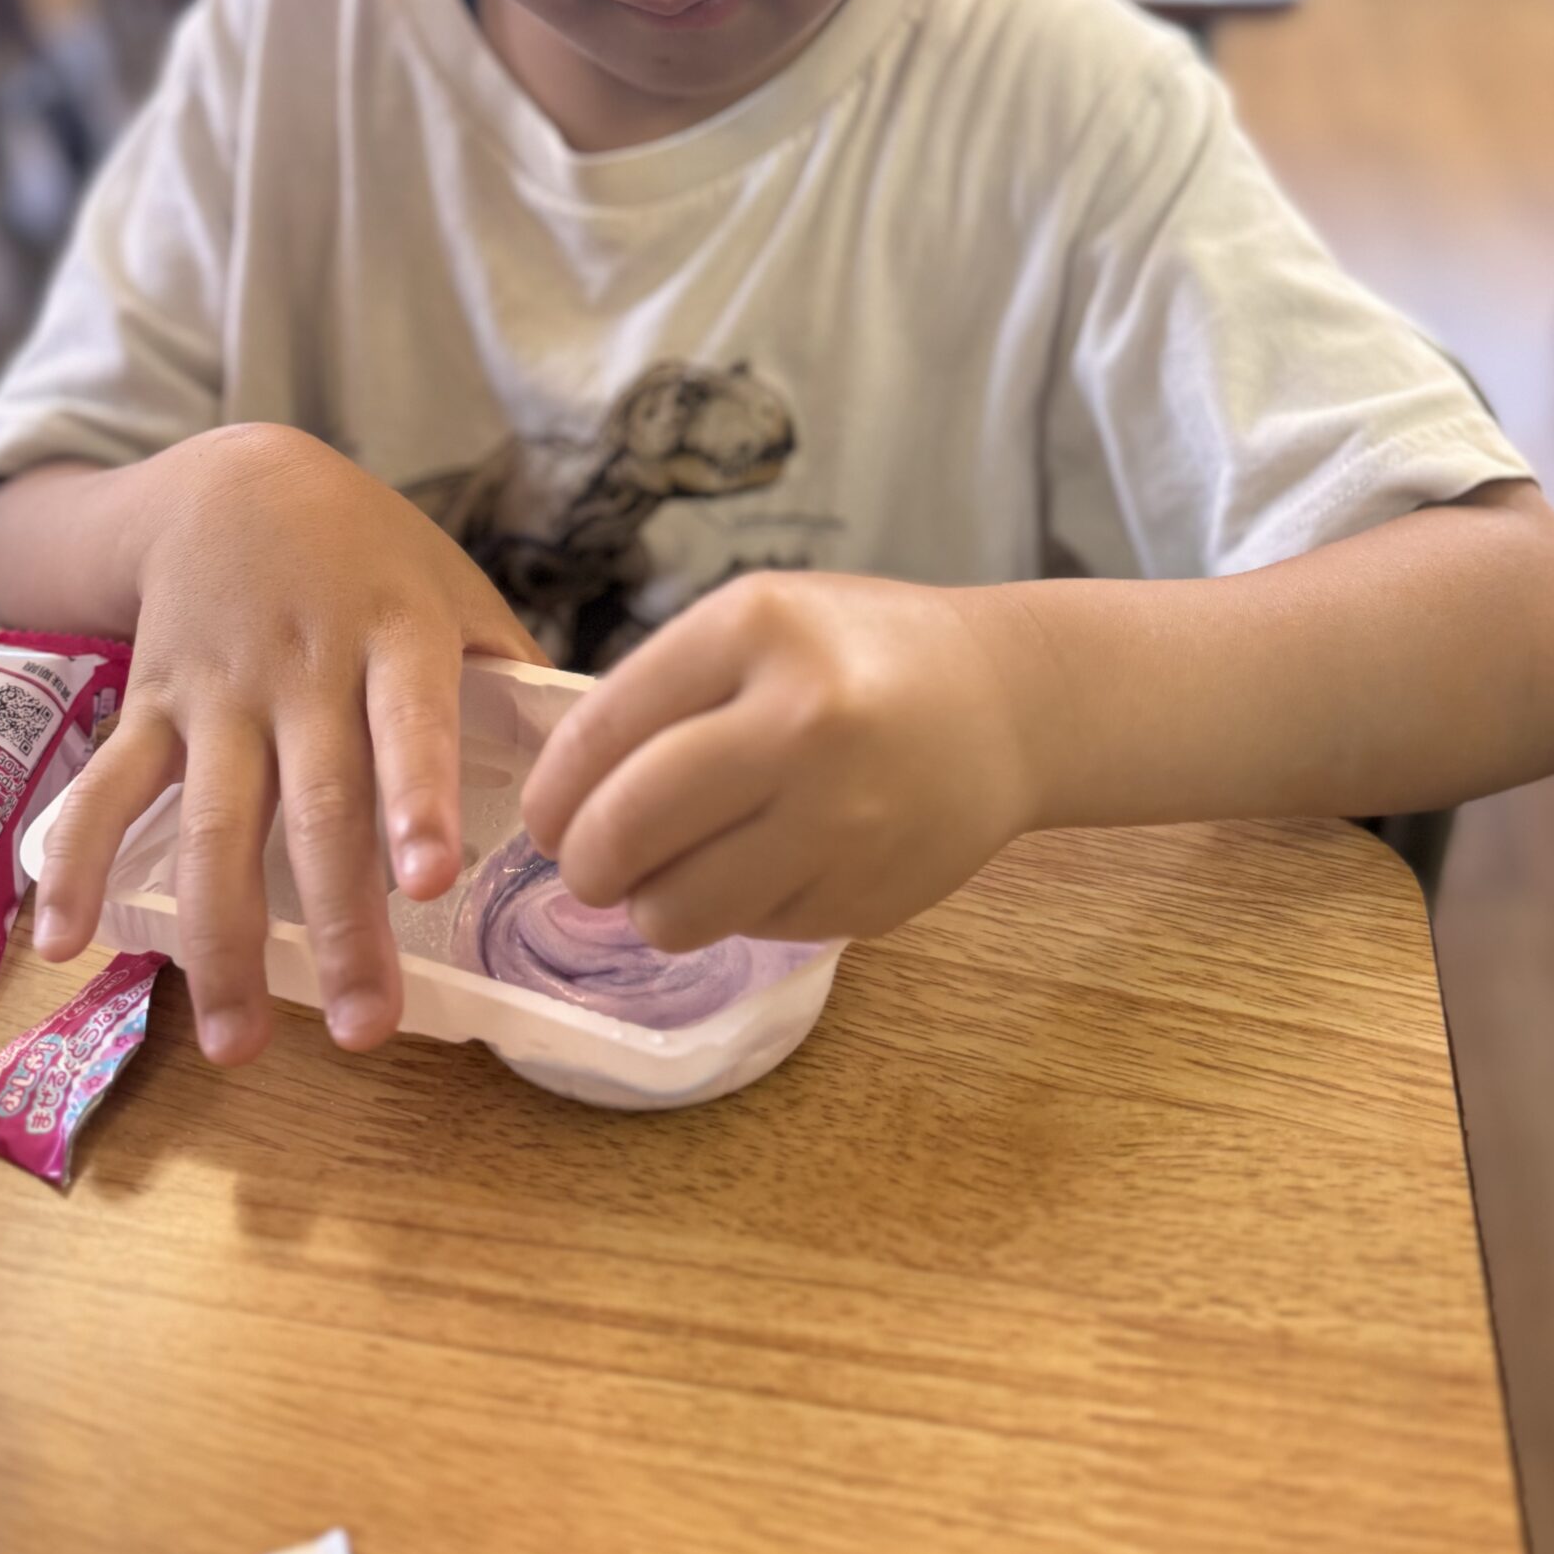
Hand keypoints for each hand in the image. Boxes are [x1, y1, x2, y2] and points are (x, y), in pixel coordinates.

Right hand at [31, 424, 543, 1065]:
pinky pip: (108, 789)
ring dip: (221, 940)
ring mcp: (219, 691)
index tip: (431, 881)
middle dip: (339, 922)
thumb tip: (594, 771)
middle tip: (368, 1028)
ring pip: (215, 824)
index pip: (409, 719)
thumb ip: (513, 671)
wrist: (231, 478)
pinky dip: (77, 862)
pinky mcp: (150, 705)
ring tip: (238, 1043)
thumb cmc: (369, 553)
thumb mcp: (453, 585)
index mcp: (393, 632)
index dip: (418, 798)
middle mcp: (302, 667)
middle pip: (318, 806)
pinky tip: (65, 943)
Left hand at [521, 573, 1036, 949]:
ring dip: (651, 907)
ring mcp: (842, 818)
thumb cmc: (860, 653)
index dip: (553, 794)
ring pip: (678, 909)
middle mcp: (800, 722)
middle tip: (587, 868)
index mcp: (757, 630)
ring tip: (669, 879)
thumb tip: (563, 803)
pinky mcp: (868, 895)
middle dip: (585, 864)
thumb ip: (664, 693)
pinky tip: (764, 868)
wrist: (1008, 703)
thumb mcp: (760, 623)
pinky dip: (735, 913)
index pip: (602, 734)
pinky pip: (750, 930)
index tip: (545, 819)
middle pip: (627, 830)